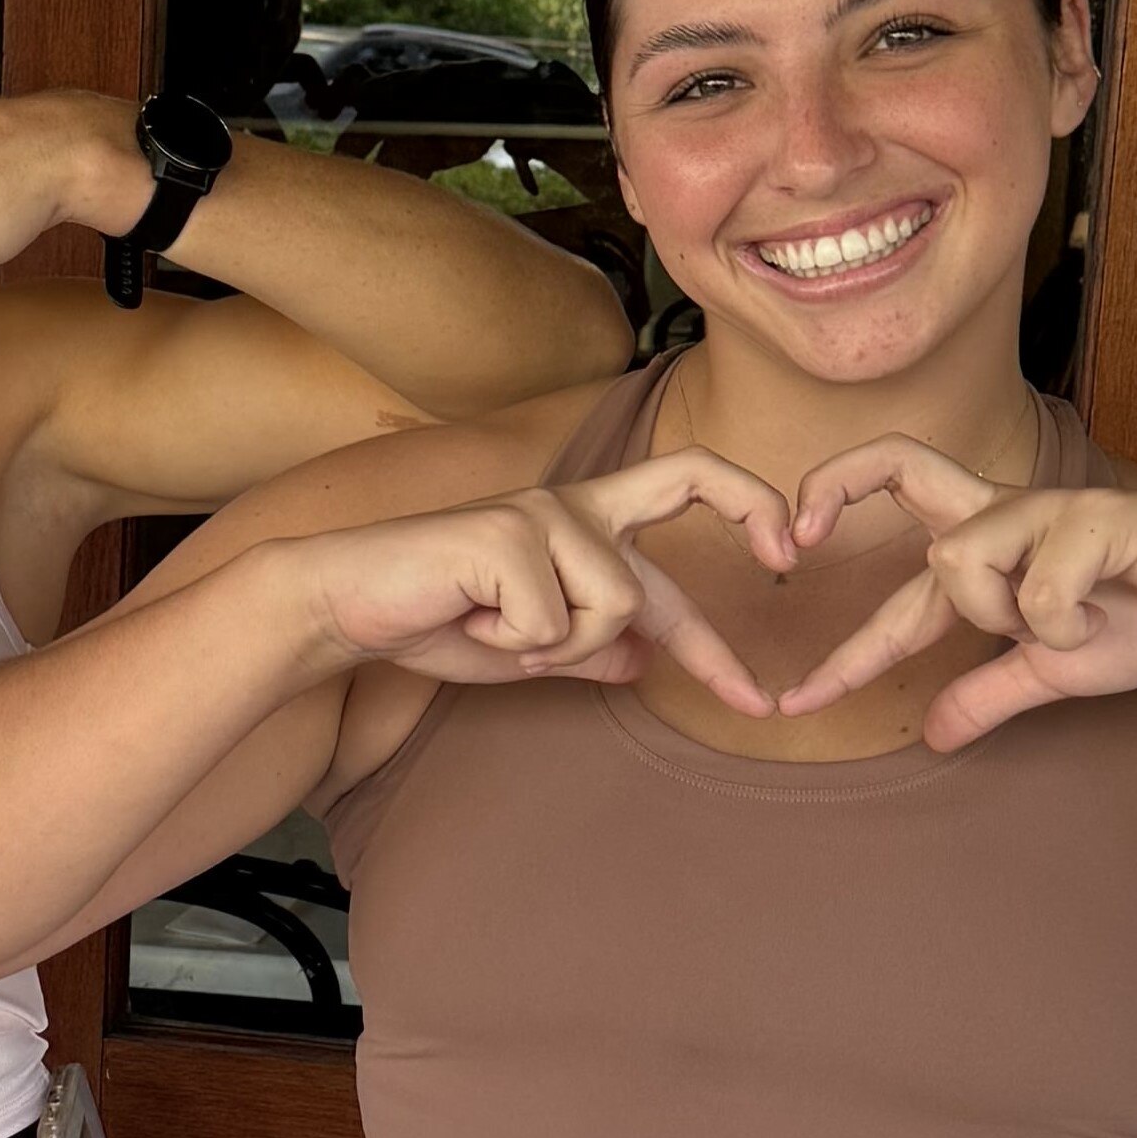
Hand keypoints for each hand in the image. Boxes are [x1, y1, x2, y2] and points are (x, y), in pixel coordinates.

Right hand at [284, 450, 798, 705]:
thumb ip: (588, 649)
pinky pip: (555, 625)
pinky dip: (515, 646)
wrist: (347, 605)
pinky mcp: (508, 535)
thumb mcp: (528, 649)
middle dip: (755, 503)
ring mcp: (544, 514)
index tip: (778, 611)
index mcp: (587, 524)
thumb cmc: (434, 618)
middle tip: (789, 554)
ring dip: (560, 649)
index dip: (740, 557)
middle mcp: (576, 506)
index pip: (684, 514)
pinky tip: (472, 620)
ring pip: (616, 608)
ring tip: (499, 632)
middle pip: (693, 474)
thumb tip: (646, 663)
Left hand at [778, 437, 1136, 746]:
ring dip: (999, 615)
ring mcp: (1043, 507)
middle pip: (893, 462)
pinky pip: (1038, 588)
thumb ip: (989, 692)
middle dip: (832, 485)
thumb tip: (934, 739)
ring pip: (958, 558)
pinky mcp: (1091, 513)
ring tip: (1064, 625)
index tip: (794, 703)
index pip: (895, 594)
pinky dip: (1065, 621)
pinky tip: (1103, 611)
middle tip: (797, 537)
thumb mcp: (1053, 669)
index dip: (844, 653)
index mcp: (987, 548)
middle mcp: (1001, 513)